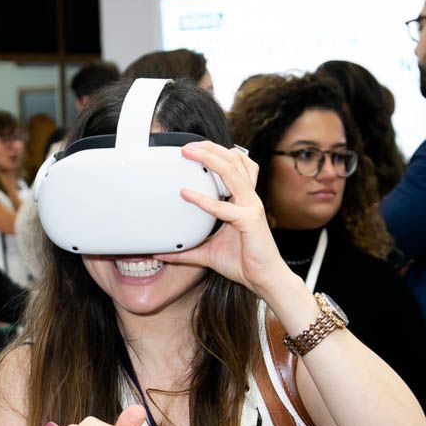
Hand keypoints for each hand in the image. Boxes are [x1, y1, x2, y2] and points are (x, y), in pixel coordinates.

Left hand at [152, 142, 293, 299]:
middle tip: (186, 146)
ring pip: (232, 172)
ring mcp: (251, 207)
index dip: (216, 152)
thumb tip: (161, 253)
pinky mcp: (250, 221)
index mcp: (243, 200)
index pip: (234, 165)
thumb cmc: (243, 263)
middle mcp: (249, 198)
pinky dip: (204, 200)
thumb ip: (186, 251)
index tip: (193, 148)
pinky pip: (224, 207)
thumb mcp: (208, 253)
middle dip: (210, 148)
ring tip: (189, 153)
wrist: (264, 280)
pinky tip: (186, 194)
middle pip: (234, 160)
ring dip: (209, 159)